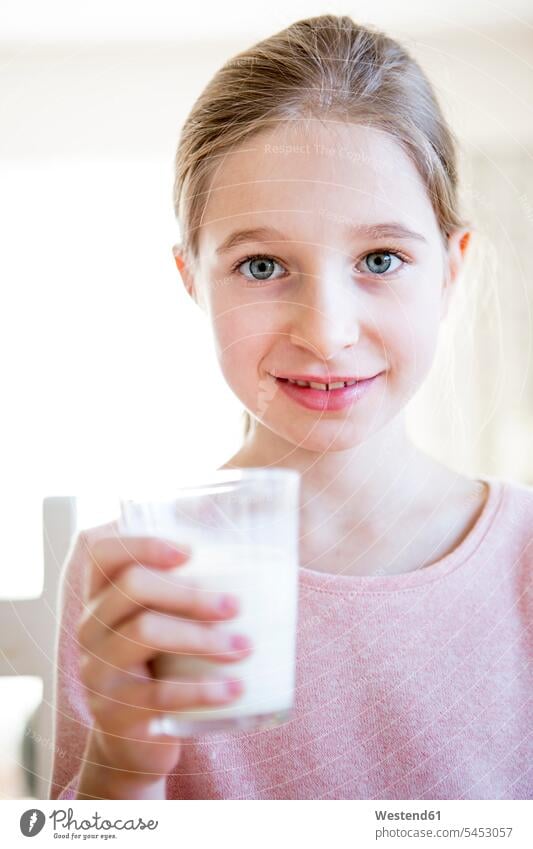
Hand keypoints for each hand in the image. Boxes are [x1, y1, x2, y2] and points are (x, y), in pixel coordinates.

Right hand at [75, 525, 252, 793]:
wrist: (136, 740)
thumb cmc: (162, 667)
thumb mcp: (164, 625)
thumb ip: (185, 595)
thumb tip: (258, 562)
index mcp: (100, 596)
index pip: (103, 552)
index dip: (143, 544)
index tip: (191, 552)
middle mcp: (90, 627)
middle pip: (131, 587)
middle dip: (189, 592)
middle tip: (235, 606)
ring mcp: (97, 669)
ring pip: (145, 631)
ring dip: (202, 637)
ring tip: (244, 647)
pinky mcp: (114, 712)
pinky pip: (159, 694)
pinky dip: (202, 690)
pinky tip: (234, 689)